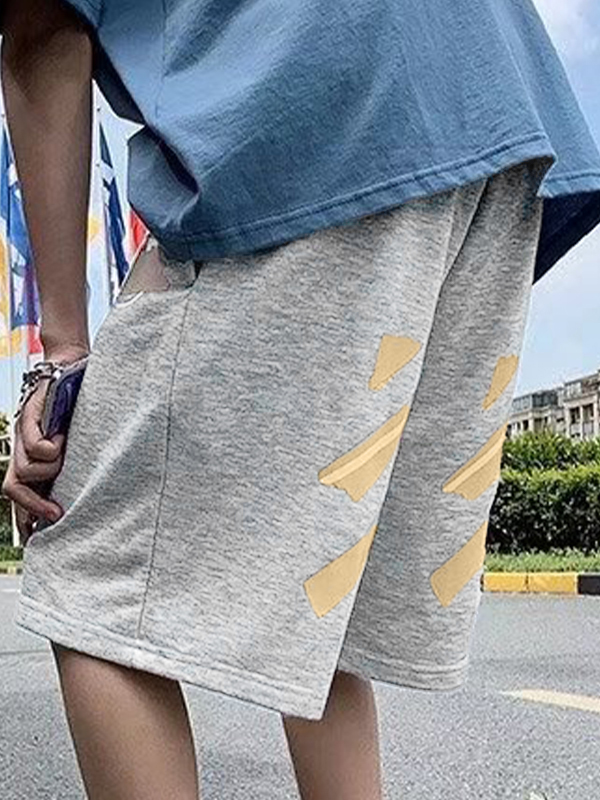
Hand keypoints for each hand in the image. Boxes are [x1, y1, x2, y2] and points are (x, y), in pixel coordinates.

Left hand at [1, 355, 81, 545]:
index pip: (20, 494)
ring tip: (65, 452)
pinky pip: (36, 449)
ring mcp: (22, 434)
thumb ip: (72, 463)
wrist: (69, 363)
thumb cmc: (77, 402)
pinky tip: (63, 437)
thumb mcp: (76, 440)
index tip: (40, 538)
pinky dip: (51, 449)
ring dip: (50, 469)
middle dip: (33, 508)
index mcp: (34, 456)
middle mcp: (22, 447)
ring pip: (27, 472)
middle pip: (13, 488)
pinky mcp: (27, 418)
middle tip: (57, 516)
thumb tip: (82, 493)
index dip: (26, 518)